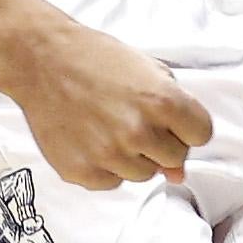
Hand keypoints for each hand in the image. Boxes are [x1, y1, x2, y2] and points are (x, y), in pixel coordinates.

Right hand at [4, 23, 213, 190]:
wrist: (40, 60)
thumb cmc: (95, 59)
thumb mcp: (148, 71)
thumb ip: (175, 117)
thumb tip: (178, 173)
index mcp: (163, 101)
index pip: (201, 135)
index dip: (186, 126)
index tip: (168, 119)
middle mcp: (139, 132)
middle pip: (175, 158)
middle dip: (160, 142)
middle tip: (132, 119)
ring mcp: (110, 155)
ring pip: (143, 174)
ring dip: (132, 156)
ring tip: (107, 126)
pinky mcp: (83, 172)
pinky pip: (111, 183)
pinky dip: (104, 166)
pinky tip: (89, 138)